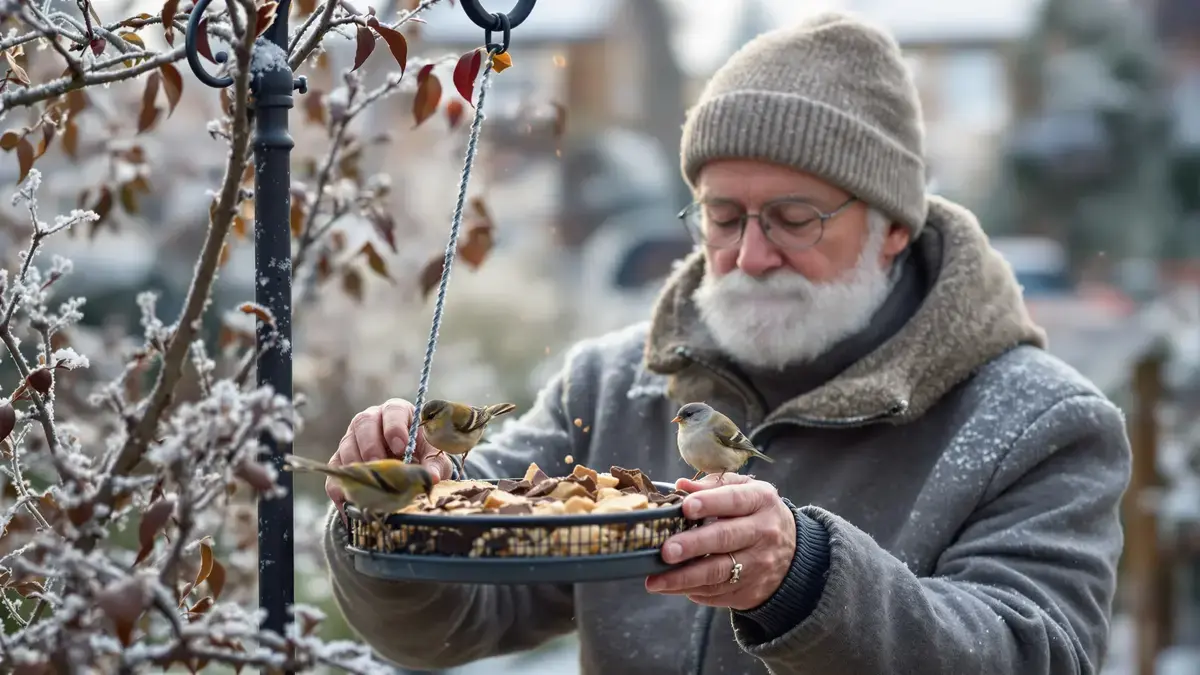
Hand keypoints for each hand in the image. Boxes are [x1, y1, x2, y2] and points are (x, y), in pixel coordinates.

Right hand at [326, 398, 454, 507]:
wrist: (407, 465)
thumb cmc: (422, 452)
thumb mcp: (432, 456)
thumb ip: (433, 464)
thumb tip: (432, 478)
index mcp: (397, 413)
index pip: (393, 411)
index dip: (395, 428)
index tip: (401, 447)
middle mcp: (372, 420)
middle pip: (364, 423)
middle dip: (371, 445)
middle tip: (378, 464)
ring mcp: (354, 437)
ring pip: (347, 444)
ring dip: (355, 464)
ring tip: (366, 483)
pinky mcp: (341, 457)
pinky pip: (335, 468)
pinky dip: (339, 484)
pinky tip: (347, 499)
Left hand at [645, 473, 795, 610]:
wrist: (793, 554)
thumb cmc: (757, 514)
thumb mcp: (746, 491)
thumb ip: (714, 486)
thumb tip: (681, 485)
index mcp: (761, 501)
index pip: (734, 500)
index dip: (710, 504)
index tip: (685, 508)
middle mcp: (763, 533)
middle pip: (725, 539)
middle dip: (693, 545)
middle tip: (666, 550)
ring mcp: (758, 565)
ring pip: (718, 573)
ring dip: (683, 578)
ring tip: (655, 579)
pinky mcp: (750, 590)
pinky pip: (716, 593)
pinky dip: (690, 591)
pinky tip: (668, 587)